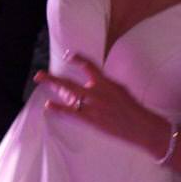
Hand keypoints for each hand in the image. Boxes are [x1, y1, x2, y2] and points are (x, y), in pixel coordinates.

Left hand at [36, 53, 165, 154]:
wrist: (141, 126)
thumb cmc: (133, 109)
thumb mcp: (121, 90)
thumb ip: (106, 85)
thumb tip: (93, 83)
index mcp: (107, 83)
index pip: (89, 66)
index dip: (77, 59)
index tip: (69, 55)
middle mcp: (97, 92)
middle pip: (70, 83)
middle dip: (53, 79)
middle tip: (39, 74)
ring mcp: (93, 106)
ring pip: (69, 95)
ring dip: (54, 88)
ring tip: (41, 83)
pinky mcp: (92, 119)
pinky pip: (72, 113)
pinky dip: (59, 109)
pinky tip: (49, 106)